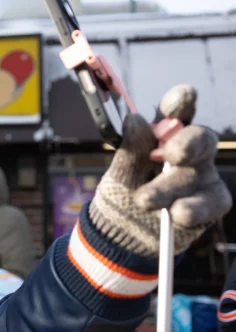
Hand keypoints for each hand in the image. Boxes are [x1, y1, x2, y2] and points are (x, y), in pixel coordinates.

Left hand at [89, 85, 231, 255]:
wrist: (121, 236)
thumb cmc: (121, 197)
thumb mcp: (120, 174)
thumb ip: (130, 149)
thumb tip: (136, 119)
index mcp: (163, 137)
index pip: (175, 114)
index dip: (181, 103)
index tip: (184, 94)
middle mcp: (189, 152)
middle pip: (200, 138)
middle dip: (187, 143)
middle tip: (169, 154)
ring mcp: (203, 176)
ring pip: (196, 175)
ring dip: (170, 188)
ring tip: (144, 200)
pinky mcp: (211, 203)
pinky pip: (211, 202)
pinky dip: (193, 208)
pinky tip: (177, 214)